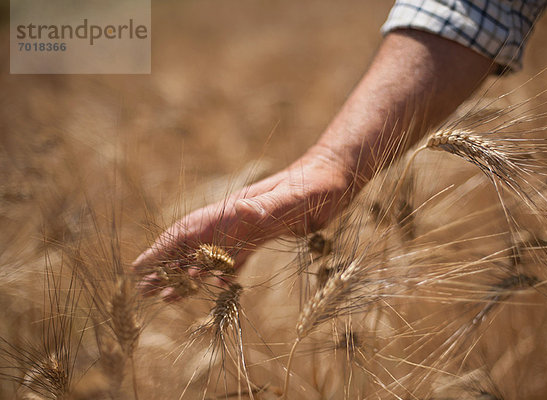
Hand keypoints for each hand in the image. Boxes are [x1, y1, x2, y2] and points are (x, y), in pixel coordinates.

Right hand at [132, 146, 352, 300]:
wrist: (334, 178)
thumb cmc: (315, 186)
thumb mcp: (292, 197)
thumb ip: (267, 205)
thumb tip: (239, 210)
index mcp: (232, 211)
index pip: (188, 231)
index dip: (162, 249)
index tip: (138, 268)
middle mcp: (233, 220)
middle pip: (191, 246)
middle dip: (166, 268)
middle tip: (143, 292)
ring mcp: (246, 230)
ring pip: (208, 256)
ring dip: (187, 275)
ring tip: (166, 297)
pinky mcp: (262, 238)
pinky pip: (233, 260)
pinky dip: (219, 276)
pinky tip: (214, 288)